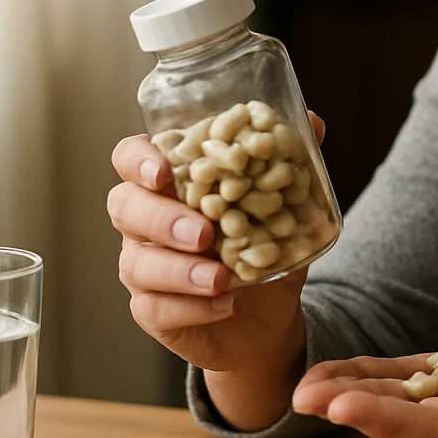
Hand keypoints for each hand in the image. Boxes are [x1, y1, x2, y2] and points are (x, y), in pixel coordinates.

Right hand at [107, 111, 327, 374]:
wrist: (266, 315)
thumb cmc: (262, 246)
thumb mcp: (283, 205)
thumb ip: (290, 162)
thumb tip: (313, 122)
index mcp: (170, 182)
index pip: (130, 158)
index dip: (138, 161)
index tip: (163, 171)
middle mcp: (145, 221)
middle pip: (125, 207)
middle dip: (161, 218)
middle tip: (202, 232)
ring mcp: (142, 266)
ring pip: (137, 262)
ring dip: (179, 270)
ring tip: (219, 278)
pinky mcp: (151, 310)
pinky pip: (154, 308)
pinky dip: (189, 307)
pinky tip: (223, 304)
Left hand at [290, 287, 437, 437]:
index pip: (431, 433)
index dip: (385, 420)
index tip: (343, 406)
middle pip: (403, 422)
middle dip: (353, 409)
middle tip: (302, 395)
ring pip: (399, 400)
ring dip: (353, 393)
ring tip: (306, 386)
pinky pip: (412, 377)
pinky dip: (376, 374)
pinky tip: (340, 370)